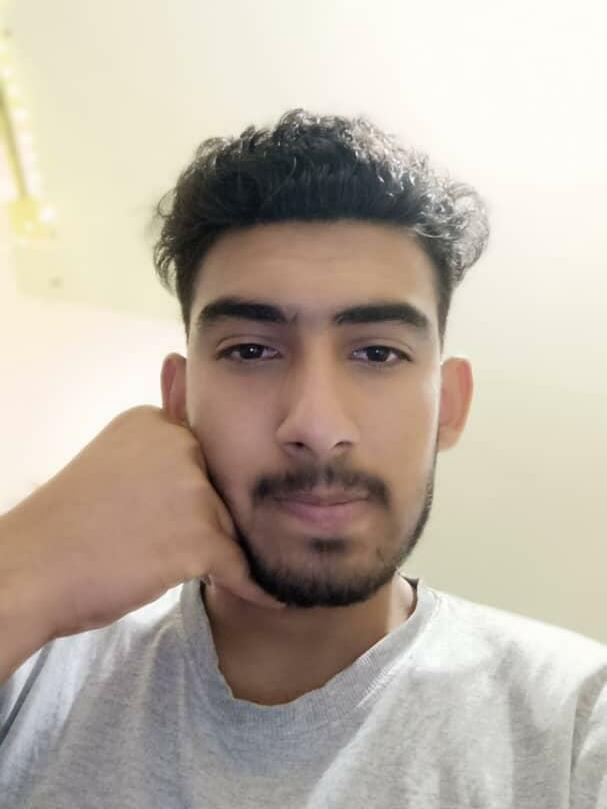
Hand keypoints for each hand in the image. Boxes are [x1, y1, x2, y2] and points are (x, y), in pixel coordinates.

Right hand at [1, 405, 284, 640]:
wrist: (28, 572)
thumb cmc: (64, 526)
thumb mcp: (112, 462)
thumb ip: (156, 436)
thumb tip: (178, 364)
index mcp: (151, 422)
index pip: (196, 460)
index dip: (180, 496)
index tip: (152, 517)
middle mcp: (179, 445)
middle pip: (217, 492)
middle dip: (196, 523)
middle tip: (148, 545)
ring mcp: (193, 490)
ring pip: (226, 528)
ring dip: (203, 553)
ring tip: (152, 565)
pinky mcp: (200, 536)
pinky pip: (240, 566)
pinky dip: (252, 586)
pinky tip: (269, 598)